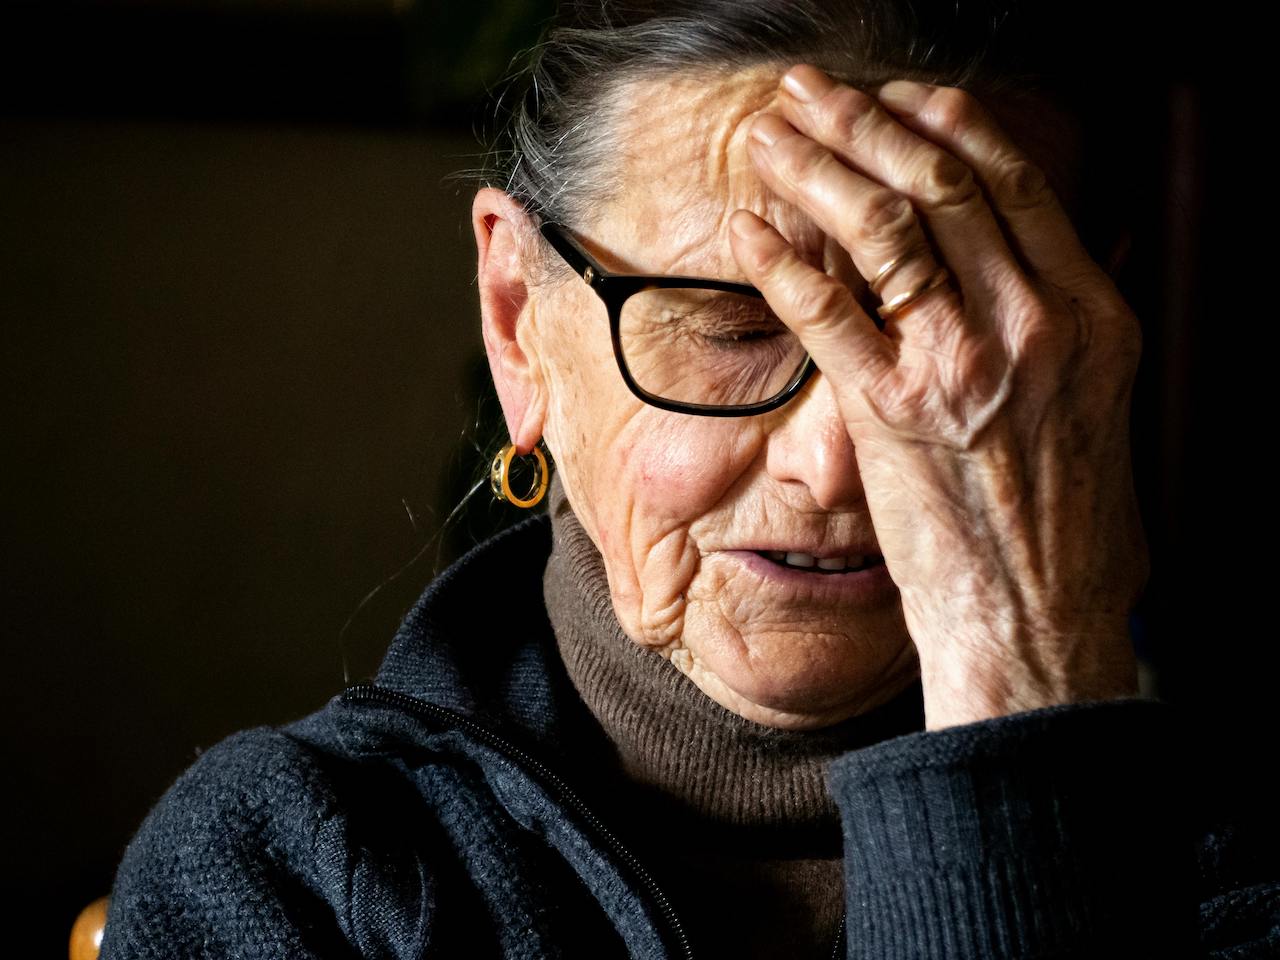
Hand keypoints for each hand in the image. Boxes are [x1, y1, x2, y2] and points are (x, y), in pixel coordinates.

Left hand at [727, 64, 1145, 729]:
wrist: (1040, 619)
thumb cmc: (1063, 525)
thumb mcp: (1095, 406)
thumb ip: (1057, 326)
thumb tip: (1016, 265)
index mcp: (1090, 314)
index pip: (1015, 184)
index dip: (948, 126)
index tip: (900, 99)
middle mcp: (1033, 324)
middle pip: (942, 185)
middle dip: (865, 122)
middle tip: (811, 91)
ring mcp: (963, 365)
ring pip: (886, 228)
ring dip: (817, 168)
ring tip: (770, 135)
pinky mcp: (894, 413)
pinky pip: (828, 312)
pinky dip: (782, 260)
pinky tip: (750, 228)